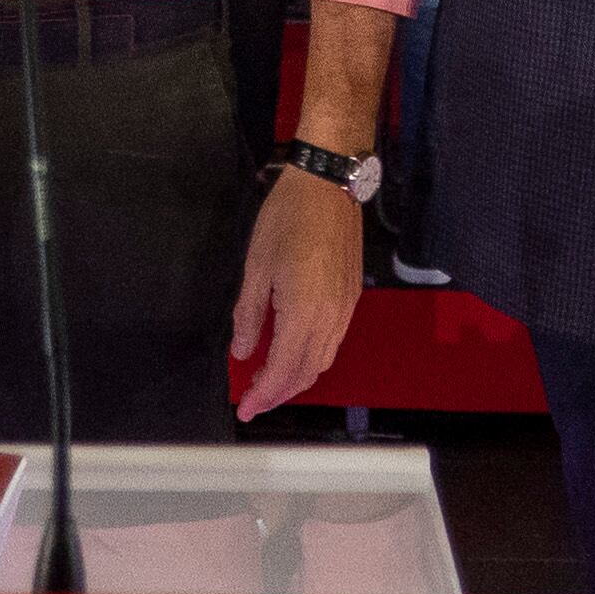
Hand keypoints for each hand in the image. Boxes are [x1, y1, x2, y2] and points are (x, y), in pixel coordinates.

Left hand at [230, 170, 361, 418]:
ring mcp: (346, 308)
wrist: (328, 184)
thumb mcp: (256, 266)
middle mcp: (331, 317)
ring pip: (323, 360)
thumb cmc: (286, 219)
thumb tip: (242, 351)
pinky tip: (293, 350)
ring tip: (269, 379)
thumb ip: (249, 315)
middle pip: (307, 372)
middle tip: (252, 399)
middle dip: (279, 393)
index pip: (283, 369)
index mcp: (304, 311)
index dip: (263, 395)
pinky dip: (312, 357)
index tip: (244, 409)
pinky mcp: (352, 297)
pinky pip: (333, 341)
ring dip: (297, 378)